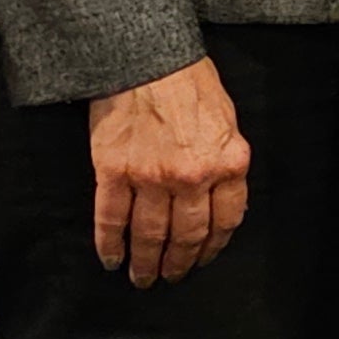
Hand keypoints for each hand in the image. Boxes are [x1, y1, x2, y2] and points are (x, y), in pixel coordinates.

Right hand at [88, 58, 249, 285]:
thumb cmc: (192, 85)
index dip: (212, 247)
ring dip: (146, 262)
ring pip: (150, 234)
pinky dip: (110, 245)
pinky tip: (111, 260)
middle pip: (187, 235)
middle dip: (179, 263)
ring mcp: (151, 177)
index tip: (203, 259)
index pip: (226, 221)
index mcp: (228, 164)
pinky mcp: (114, 172)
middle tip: (170, 278)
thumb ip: (226, 163)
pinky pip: (111, 219)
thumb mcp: (228, 123)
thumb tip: (220, 198)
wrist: (149, 61)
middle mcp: (193, 177)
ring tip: (142, 278)